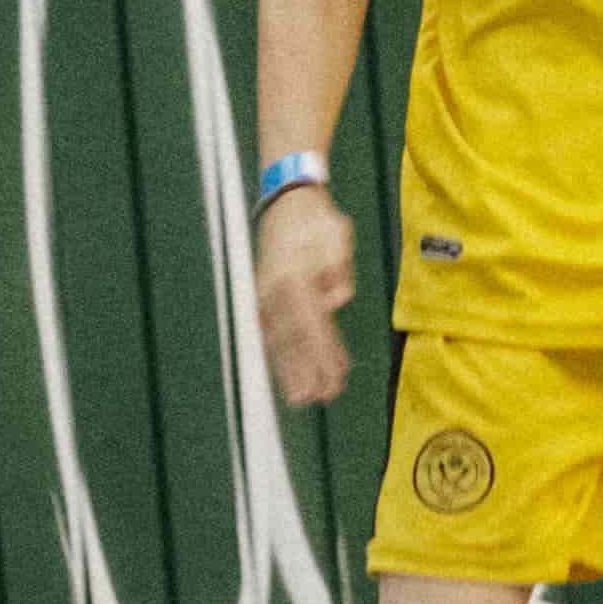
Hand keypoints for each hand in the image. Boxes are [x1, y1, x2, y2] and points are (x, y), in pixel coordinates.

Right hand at [251, 184, 356, 407]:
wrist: (287, 204)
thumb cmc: (316, 222)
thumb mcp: (336, 235)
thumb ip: (338, 267)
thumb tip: (336, 301)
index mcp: (294, 278)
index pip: (313, 326)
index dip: (323, 357)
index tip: (336, 379)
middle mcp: (275, 293)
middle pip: (293, 340)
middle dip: (307, 372)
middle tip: (321, 398)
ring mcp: (266, 298)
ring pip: (279, 342)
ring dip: (292, 372)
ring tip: (304, 399)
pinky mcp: (265, 301)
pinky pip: (272, 335)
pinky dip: (281, 357)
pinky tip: (289, 376)